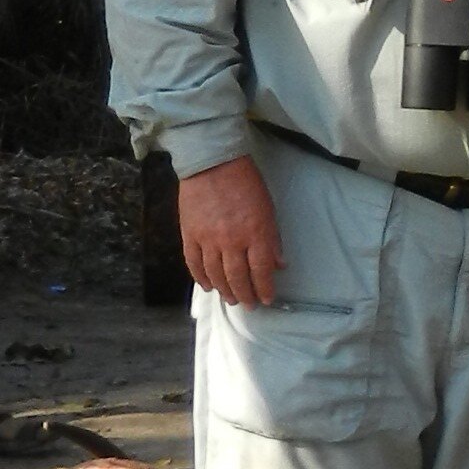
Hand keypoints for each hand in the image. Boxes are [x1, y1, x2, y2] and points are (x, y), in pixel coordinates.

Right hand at [178, 155, 281, 306]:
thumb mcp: (268, 208)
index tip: (267, 299)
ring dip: (224, 290)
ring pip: (215, 275)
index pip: (261, 270)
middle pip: (237, 277)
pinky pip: (194, 264)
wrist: (212, 162)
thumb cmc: (246, 182)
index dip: (264, 288)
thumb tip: (279, 264)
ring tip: (230, 299)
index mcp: (255, 232)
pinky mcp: (190, 234)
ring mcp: (208, 239)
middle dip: (245, 295)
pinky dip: (201, 278)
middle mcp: (231, 240)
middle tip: (249, 305)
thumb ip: (272, 238)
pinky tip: (208, 286)